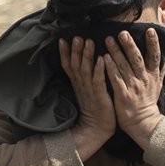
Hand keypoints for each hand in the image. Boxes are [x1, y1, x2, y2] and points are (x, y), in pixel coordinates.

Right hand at [59, 36, 114, 159]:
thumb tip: (83, 62)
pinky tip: (101, 59)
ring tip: (88, 41)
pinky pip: (98, 81)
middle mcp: (81, 85)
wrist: (96, 130)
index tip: (63, 38)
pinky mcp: (99, 97)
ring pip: (86, 70)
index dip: (65, 52)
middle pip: (76, 65)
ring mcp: (89, 91)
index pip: (68, 65)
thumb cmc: (95, 109)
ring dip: (87, 55)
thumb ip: (84, 76)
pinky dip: (99, 70)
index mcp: (77, 84)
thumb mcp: (86, 91)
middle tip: (77, 36)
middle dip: (76, 50)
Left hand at [103, 28, 164, 148]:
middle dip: (129, 45)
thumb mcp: (157, 86)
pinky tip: (104, 58)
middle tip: (122, 32)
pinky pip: (116, 79)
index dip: (153, 43)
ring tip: (108, 39)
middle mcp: (143, 79)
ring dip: (116, 52)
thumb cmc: (148, 103)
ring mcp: (133, 87)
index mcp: (152, 76)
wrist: (144, 124)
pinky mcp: (123, 95)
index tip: (150, 30)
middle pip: (137, 58)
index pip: (154, 56)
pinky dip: (110, 68)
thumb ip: (160, 71)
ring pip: (124, 66)